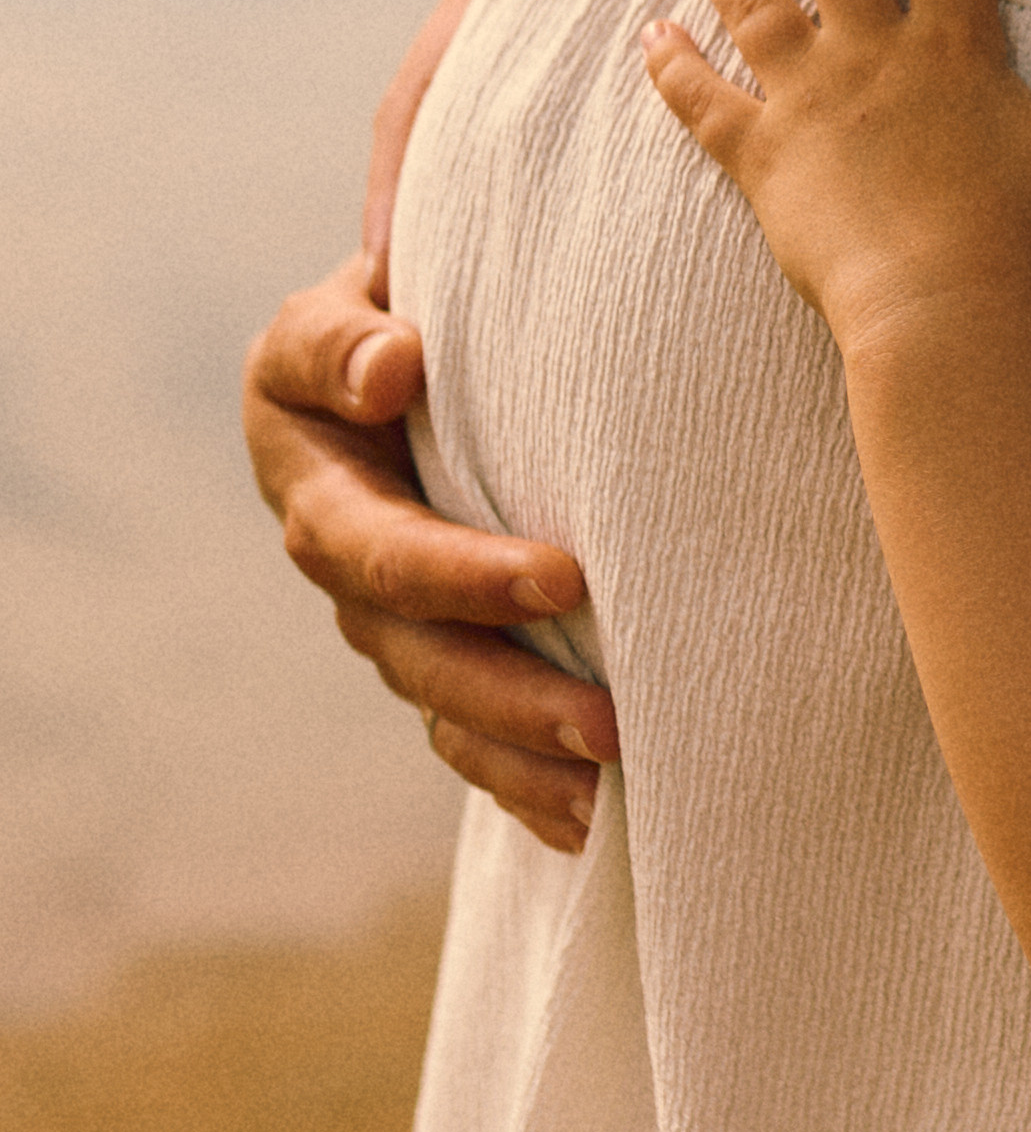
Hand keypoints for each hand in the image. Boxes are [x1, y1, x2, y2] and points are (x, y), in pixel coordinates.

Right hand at [243, 256, 618, 852]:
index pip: (380, 548)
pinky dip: (523, 789)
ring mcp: (390, 627)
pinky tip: (588, 824)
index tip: (566, 578)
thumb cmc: (391, 315)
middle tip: (609, 725)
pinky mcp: (438, 661)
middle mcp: (345, 571)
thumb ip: (344, 334)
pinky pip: (468, 743)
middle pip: (419, 656)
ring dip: (525, 758)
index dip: (463, 575)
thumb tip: (392, 368)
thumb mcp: (344, 306)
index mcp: (313, 484)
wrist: (410, 358)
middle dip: (512, 696)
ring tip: (616, 781)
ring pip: (448, 714)